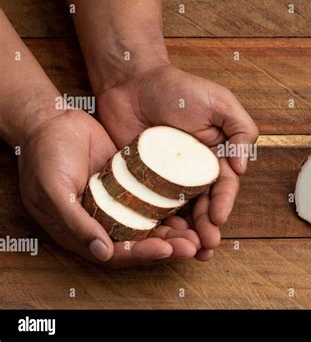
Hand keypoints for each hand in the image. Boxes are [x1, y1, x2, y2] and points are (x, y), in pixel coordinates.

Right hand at [19, 109, 201, 266]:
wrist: (52, 123)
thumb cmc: (44, 157)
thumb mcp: (54, 191)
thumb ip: (76, 223)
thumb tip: (103, 253)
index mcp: (83, 232)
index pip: (118, 252)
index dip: (142, 253)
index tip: (166, 249)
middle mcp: (105, 222)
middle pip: (141, 241)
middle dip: (168, 245)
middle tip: (194, 245)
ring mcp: (120, 202)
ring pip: (152, 222)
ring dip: (175, 229)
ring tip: (199, 232)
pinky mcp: (132, 183)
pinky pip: (154, 197)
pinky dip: (171, 204)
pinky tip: (191, 204)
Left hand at [96, 64, 258, 259]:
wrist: (131, 82)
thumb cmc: (178, 89)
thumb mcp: (220, 102)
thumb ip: (241, 129)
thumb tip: (242, 169)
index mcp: (214, 157)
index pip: (223, 186)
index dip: (223, 203)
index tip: (217, 218)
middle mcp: (192, 172)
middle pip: (203, 205)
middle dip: (207, 227)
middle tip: (206, 247)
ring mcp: (166, 179)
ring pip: (179, 212)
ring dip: (186, 233)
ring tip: (188, 252)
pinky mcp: (142, 182)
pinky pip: (150, 206)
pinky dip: (157, 224)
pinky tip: (159, 239)